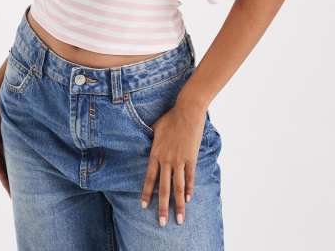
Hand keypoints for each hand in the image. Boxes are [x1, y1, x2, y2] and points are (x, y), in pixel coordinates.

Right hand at [0, 82, 9, 196]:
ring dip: (11, 171)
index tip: (12, 193)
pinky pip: (7, 152)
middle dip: (8, 180)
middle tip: (18, 195)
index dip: (5, 181)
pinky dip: (12, 160)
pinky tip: (21, 164)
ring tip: (20, 184)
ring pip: (4, 160)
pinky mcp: (2, 135)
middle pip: (0, 167)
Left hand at [140, 102, 206, 225]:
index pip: (149, 178)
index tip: (144, 206)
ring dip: (178, 204)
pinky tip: (189, 199)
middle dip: (162, 207)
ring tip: (179, 219)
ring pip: (178, 187)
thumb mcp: (155, 127)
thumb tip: (147, 140)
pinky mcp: (191, 158)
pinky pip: (190, 177)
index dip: (146, 192)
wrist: (187, 111)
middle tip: (161, 222)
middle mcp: (166, 160)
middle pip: (163, 188)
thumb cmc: (171, 117)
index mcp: (156, 153)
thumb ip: (151, 138)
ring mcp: (179, 160)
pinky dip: (190, 189)